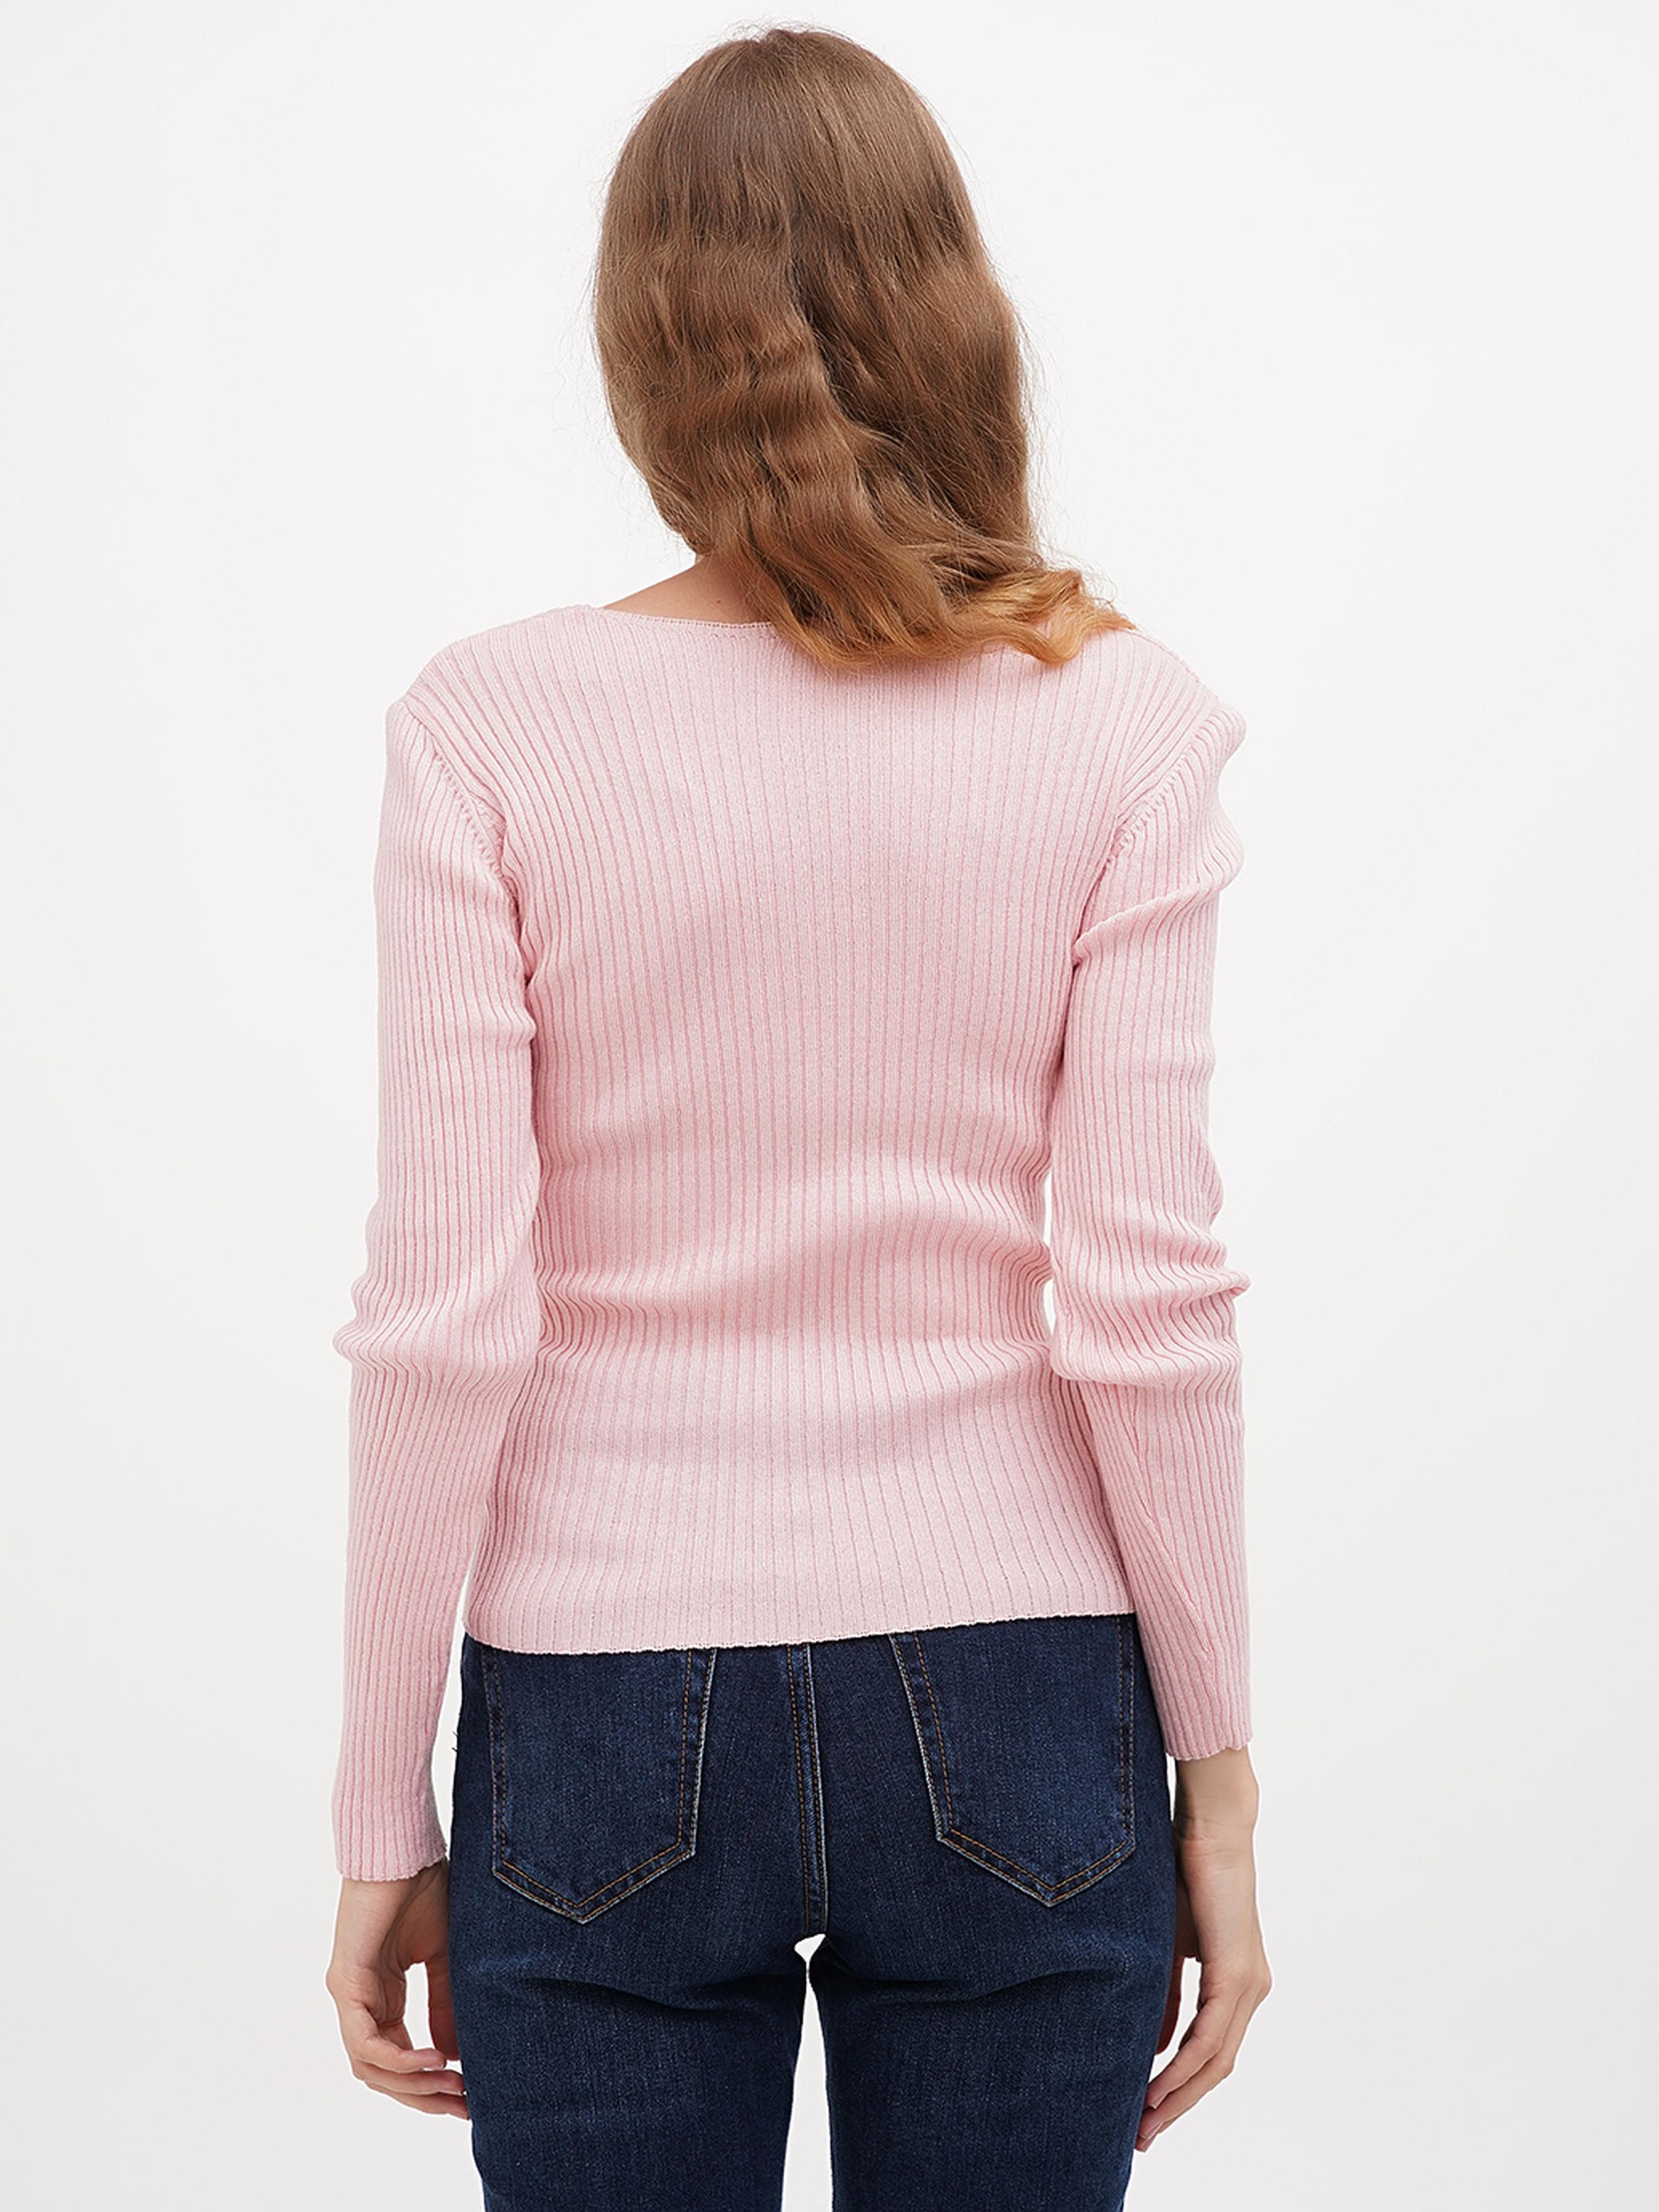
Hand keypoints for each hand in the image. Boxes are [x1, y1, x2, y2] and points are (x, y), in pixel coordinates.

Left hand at [326, 1860, 467, 2118]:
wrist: (403, 1849)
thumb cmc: (423, 1891)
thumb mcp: (444, 1957)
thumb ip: (444, 2006)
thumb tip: (452, 2059)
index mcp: (380, 1998)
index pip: (397, 2059)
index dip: (430, 2084)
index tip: (469, 2096)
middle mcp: (358, 2004)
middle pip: (382, 2074)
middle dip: (424, 2097)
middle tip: (464, 2106)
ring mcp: (348, 1996)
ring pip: (371, 2068)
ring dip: (413, 2084)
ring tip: (454, 2085)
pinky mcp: (345, 1984)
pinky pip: (366, 2042)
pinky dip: (399, 2059)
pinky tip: (435, 2061)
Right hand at [1139, 1746, 1270, 2151]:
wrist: (1211, 1827)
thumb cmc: (1188, 1874)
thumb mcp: (1168, 1945)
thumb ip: (1166, 1995)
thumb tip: (1154, 2048)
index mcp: (1239, 1983)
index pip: (1211, 2051)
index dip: (1181, 2086)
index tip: (1147, 2112)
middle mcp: (1252, 1990)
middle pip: (1217, 2067)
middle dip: (1178, 2105)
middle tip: (1143, 2136)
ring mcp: (1249, 1984)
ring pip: (1215, 2060)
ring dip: (1178, 2095)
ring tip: (1144, 2120)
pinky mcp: (1237, 1974)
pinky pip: (1209, 2036)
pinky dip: (1183, 2065)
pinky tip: (1158, 2086)